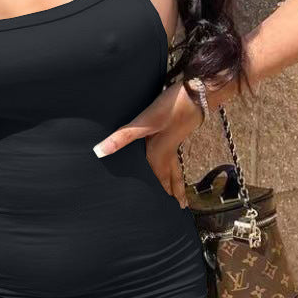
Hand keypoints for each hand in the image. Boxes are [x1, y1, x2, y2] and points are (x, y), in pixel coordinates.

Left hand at [91, 80, 203, 206]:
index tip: (177, 206)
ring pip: (175, 162)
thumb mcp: (144, 122)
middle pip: (173, 174)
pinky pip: (175, 150)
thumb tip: (100, 152)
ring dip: (176, 175)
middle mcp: (168, 148)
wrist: (197, 92)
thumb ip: (122, 137)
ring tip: (178, 186)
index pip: (162, 177)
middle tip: (182, 205)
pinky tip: (171, 149)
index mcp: (160, 152)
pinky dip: (174, 158)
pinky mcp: (178, 127)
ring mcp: (175, 138)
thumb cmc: (172, 108)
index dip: (166, 191)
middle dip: (176, 189)